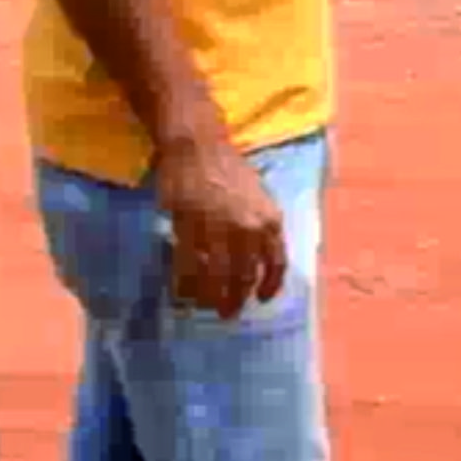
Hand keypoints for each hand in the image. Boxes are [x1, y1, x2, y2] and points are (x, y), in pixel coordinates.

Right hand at [151, 124, 287, 318]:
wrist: (199, 147)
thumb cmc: (228, 170)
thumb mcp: (259, 199)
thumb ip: (260, 227)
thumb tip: (256, 259)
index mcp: (270, 220)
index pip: (276, 264)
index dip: (270, 286)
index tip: (261, 299)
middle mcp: (250, 229)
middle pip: (245, 277)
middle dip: (236, 299)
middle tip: (227, 312)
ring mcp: (219, 231)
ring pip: (218, 277)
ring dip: (212, 297)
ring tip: (206, 306)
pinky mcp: (190, 230)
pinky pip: (190, 267)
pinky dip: (186, 284)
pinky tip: (183, 291)